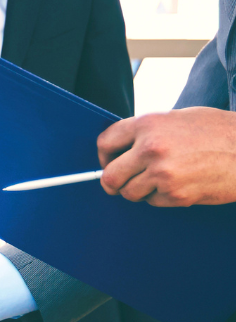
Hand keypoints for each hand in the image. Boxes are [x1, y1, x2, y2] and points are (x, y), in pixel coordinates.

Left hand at [97, 108, 235, 205]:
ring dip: (138, 190)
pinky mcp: (176, 195)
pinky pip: (153, 202)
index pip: (105, 143)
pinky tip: (177, 184)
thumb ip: (147, 131)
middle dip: (112, 182)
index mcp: (147, 124)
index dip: (104, 156)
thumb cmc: (217, 131)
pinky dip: (160, 197)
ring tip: (156, 180)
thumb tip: (122, 148)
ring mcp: (162, 174)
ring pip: (130, 193)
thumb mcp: (176, 119)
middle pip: (109, 176)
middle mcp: (150, 149)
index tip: (107, 162)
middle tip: (118, 183)